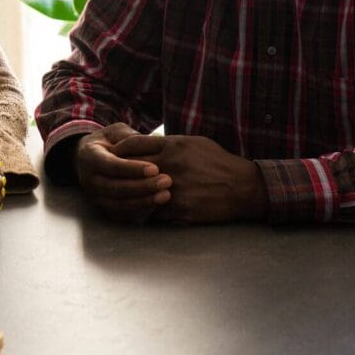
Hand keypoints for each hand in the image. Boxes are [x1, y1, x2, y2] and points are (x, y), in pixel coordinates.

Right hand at [74, 123, 171, 222]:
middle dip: (142, 187)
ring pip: (118, 205)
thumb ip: (130, 138)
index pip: (111, 165)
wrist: (90, 159)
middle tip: (166, 181)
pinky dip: (139, 211)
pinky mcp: (103, 209)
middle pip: (115, 188)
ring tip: (165, 195)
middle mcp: (88, 179)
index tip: (155, 168)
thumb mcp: (116, 132)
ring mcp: (94, 197)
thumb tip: (152, 142)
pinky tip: (157, 204)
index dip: (132, 169)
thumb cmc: (109, 142)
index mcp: (89, 157)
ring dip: (143, 202)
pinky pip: (121, 215)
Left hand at [115, 135, 267, 223]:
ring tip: (124, 195)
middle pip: (130, 167)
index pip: (133, 144)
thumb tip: (147, 143)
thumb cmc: (218, 162)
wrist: (243, 187)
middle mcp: (170, 164)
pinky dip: (148, 211)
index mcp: (173, 145)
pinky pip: (153, 211)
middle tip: (111, 176)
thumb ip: (169, 143)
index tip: (113, 155)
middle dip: (119, 171)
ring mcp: (174, 188)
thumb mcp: (195, 143)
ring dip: (131, 193)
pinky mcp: (180, 208)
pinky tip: (147, 210)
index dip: (119, 150)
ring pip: (137, 191)